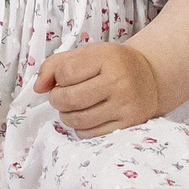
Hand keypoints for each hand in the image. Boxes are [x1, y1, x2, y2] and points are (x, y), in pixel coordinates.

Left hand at [35, 41, 164, 135]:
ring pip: (76, 119)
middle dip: (57, 99)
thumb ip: (55, 65)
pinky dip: (80, 127)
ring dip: (66, 115)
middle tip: (62, 95)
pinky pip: (89, 134)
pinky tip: (88, 116)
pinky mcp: (128, 125)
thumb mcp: (87, 54)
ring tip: (74, 106)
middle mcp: (118, 82)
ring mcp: (124, 106)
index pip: (65, 72)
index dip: (56, 78)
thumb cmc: (113, 64)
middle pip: (68, 98)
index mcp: (107, 59)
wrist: (151, 77)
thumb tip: (37, 88)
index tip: (63, 78)